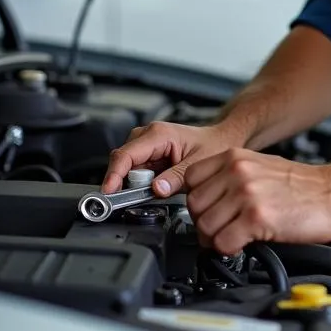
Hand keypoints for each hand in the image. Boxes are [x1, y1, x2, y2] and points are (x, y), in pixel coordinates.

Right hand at [101, 121, 237, 195]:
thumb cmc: (213, 145)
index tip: (109, 192)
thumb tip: (155, 189)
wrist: (222, 140)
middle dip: (123, 181)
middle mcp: (149, 136)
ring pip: (126, 167)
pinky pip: (135, 170)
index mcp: (159, 134)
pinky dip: (140, 182)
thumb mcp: (197, 164)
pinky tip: (153, 186)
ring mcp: (147, 144)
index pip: (126, 155)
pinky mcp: (149, 154)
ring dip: (132, 182)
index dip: (114, 175)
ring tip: (152, 190)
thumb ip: (176, 178)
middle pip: (122, 161)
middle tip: (135, 197)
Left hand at [185, 148, 330, 253]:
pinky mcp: (257, 218)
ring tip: (236, 237)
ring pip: (204, 227)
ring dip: (217, 240)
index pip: (190, 178)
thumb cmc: (306, 186)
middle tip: (224, 229)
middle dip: (206, 223)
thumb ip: (233, 177)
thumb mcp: (262, 167)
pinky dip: (230, 250)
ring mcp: (246, 194)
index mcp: (236, 157)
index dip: (198, 200)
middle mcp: (238, 172)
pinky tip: (246, 243)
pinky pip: (222, 243)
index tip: (209, 210)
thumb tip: (210, 198)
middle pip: (194, 206)